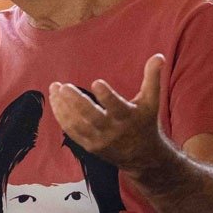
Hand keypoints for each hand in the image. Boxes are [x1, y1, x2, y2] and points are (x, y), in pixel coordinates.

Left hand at [47, 54, 168, 173]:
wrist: (143, 157)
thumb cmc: (145, 122)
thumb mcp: (152, 101)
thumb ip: (152, 78)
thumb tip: (158, 56)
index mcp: (129, 117)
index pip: (116, 107)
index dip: (106, 96)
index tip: (96, 82)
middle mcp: (113, 130)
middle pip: (91, 117)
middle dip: (76, 102)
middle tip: (63, 86)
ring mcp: (99, 140)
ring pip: (77, 125)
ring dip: (63, 107)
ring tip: (54, 89)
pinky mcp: (89, 146)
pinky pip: (72, 132)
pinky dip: (61, 117)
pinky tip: (55, 102)